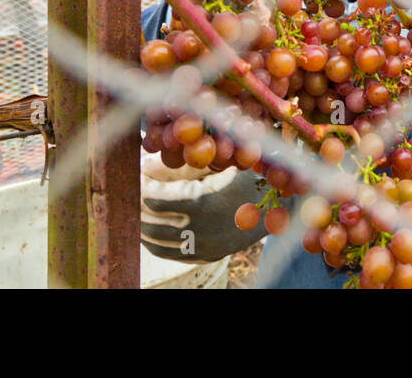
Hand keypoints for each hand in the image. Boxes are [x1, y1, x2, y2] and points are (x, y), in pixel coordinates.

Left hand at [140, 153, 265, 262]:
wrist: (282, 207)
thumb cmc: (251, 175)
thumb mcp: (222, 161)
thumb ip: (188, 160)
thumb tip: (150, 156)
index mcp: (203, 203)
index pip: (155, 199)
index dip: (140, 184)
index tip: (134, 171)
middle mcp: (200, 230)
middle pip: (150, 220)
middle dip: (135, 202)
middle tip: (129, 185)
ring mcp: (202, 247)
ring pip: (155, 240)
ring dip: (139, 221)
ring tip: (134, 202)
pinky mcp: (205, 255)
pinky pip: (168, 252)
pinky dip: (152, 238)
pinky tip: (147, 224)